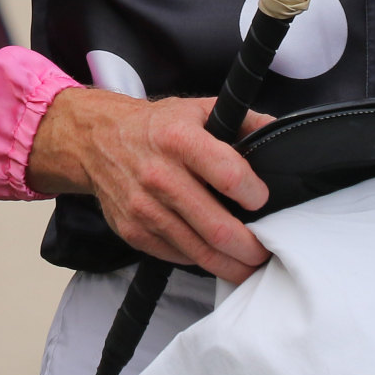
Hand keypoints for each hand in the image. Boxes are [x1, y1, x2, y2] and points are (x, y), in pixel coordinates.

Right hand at [27, 87, 272, 282]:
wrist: (96, 140)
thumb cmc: (155, 126)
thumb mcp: (198, 109)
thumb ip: (243, 121)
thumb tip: (278, 132)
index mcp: (180, 139)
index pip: (230, 176)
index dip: (255, 195)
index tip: (263, 201)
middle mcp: (160, 175)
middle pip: (217, 228)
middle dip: (251, 248)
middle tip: (266, 251)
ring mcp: (144, 208)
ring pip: (199, 252)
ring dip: (231, 265)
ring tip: (249, 264)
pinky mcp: (133, 232)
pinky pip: (177, 257)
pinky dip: (201, 260)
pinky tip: (216, 256)